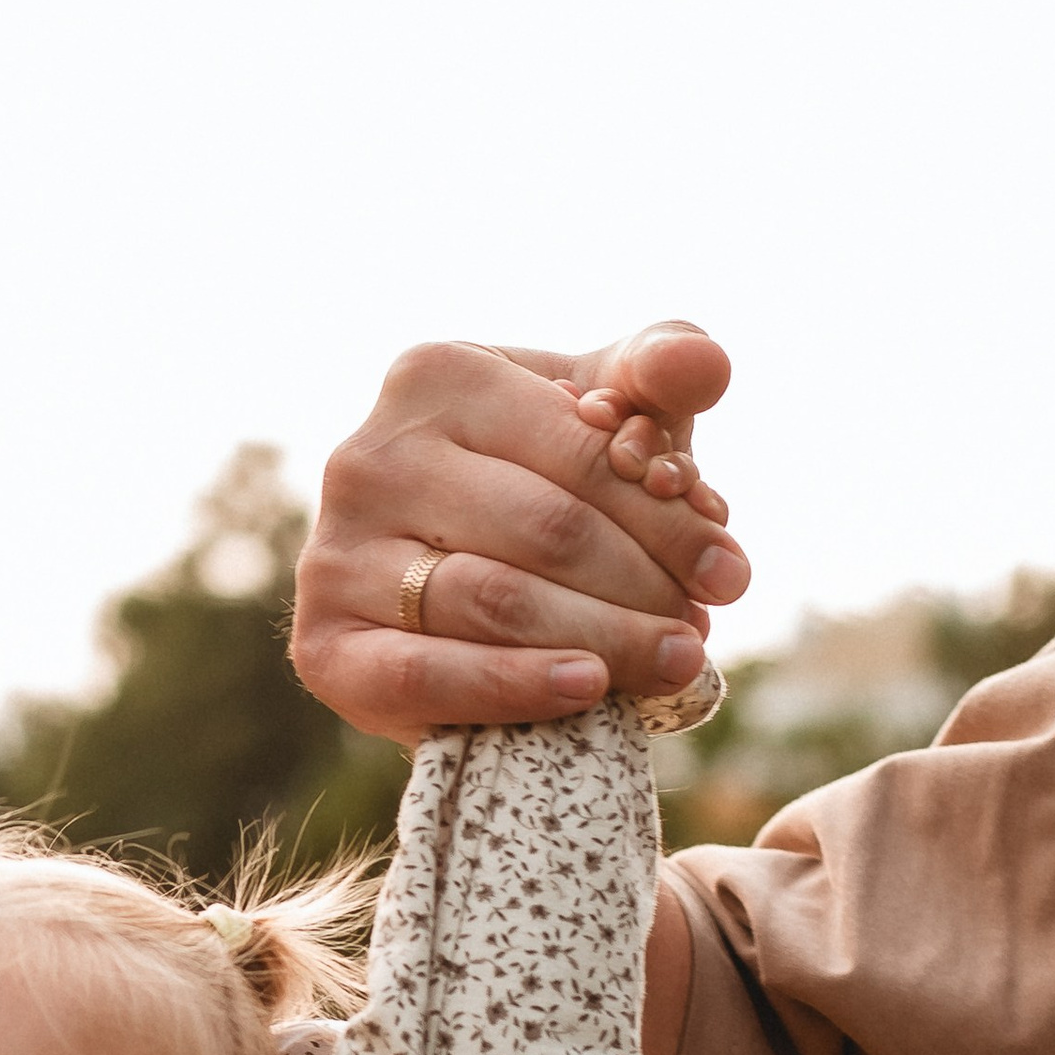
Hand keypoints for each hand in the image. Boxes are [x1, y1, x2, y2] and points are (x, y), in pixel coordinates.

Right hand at [290, 323, 750, 741]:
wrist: (451, 592)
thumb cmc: (543, 483)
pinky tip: (587, 689)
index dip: (670, 518)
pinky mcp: (324, 646)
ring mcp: (334, 552)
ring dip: (604, 641)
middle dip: (644, 586)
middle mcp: (367, 455)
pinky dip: (514, 686)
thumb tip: (701, 365)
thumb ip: (659, 371)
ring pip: (497, 602)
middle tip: (702, 628)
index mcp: (434, 375)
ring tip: (673, 662)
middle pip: (546, 530)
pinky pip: (427, 674)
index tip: (730, 571)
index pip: (582, 453)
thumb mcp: (602, 412)